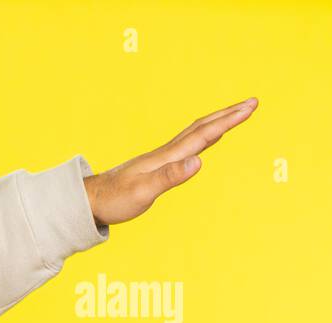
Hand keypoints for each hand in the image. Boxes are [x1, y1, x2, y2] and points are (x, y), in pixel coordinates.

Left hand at [83, 97, 257, 226]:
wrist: (89, 200)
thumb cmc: (115, 200)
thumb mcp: (143, 193)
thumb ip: (170, 177)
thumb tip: (198, 161)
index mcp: (167, 158)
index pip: (203, 135)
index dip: (228, 121)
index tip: (250, 107)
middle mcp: (165, 153)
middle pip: (201, 128)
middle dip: (228, 115)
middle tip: (252, 103)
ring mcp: (159, 158)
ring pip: (194, 134)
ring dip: (217, 122)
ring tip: (236, 114)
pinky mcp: (155, 166)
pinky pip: (185, 145)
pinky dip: (202, 137)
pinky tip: (205, 140)